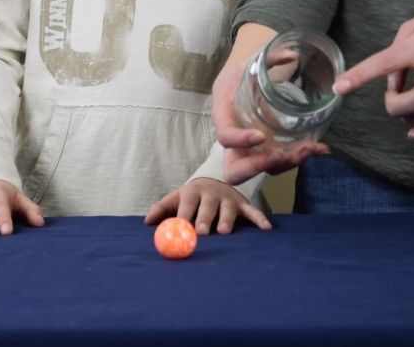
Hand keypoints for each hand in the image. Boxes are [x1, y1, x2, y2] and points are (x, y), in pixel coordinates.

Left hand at [144, 178, 271, 234]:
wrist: (215, 180)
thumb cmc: (192, 197)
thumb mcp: (176, 198)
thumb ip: (161, 209)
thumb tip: (147, 222)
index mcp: (193, 192)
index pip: (187, 205)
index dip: (184, 216)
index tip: (180, 227)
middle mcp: (211, 194)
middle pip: (207, 208)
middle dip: (204, 219)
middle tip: (201, 232)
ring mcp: (228, 199)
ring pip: (228, 211)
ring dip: (227, 220)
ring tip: (224, 232)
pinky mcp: (243, 204)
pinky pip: (252, 212)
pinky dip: (259, 219)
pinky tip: (266, 228)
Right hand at [212, 24, 328, 184]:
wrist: (240, 81)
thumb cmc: (241, 73)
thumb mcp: (251, 61)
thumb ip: (270, 57)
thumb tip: (293, 56)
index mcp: (224, 117)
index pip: (225, 136)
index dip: (240, 140)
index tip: (261, 136)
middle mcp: (234, 140)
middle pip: (235, 170)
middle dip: (257, 167)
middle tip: (279, 156)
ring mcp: (250, 150)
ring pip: (263, 170)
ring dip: (287, 164)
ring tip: (310, 148)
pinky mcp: (265, 151)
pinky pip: (279, 163)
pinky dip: (298, 158)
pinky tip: (319, 148)